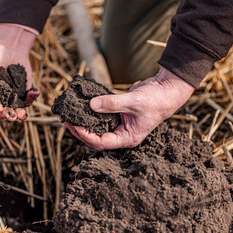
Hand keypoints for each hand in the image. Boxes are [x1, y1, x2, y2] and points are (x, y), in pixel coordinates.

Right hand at [0, 24, 39, 120]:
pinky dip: (30, 98)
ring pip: (12, 111)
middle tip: (11, 114)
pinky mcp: (21, 95)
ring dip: (17, 114)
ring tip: (22, 115)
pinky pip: (26, 101)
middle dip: (4, 115)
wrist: (9, 48)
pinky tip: (34, 92)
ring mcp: (8, 99)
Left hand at [65, 67, 194, 149]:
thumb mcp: (133, 102)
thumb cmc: (156, 100)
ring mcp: (119, 124)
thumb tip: (91, 105)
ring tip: (68, 114)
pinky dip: (91, 111)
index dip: (85, 136)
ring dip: (83, 121)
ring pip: (97, 127)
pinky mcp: (118, 113)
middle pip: (96, 137)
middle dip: (80, 130)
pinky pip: (101, 115)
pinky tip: (81, 106)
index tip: (74, 125)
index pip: (101, 143)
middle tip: (65, 120)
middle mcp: (122, 133)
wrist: (166, 89)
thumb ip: (112, 104)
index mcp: (127, 138)